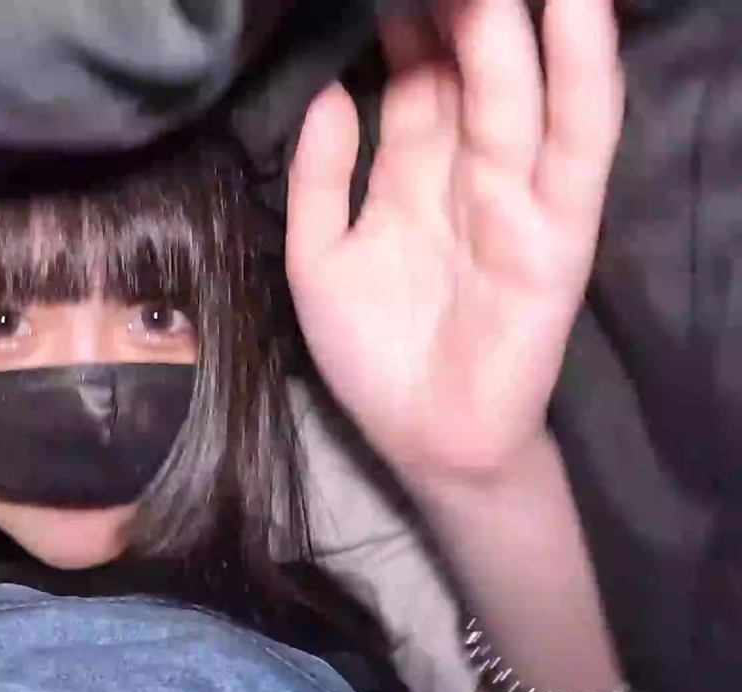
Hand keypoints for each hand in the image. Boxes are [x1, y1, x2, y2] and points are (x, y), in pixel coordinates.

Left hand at [286, 0, 622, 485]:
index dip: (408, 27)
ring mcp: (518, 195)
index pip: (417, 80)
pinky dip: (583, 77)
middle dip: (458, 11)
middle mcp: (468, 172)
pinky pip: (577, 143)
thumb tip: (332, 93)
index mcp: (412, 175)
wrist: (424, 440)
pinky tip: (577, 13)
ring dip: (514, 25)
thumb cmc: (372, 356)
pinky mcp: (558, 229)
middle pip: (469, 70)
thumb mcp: (318, 261)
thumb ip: (321, 179)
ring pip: (521, 89)